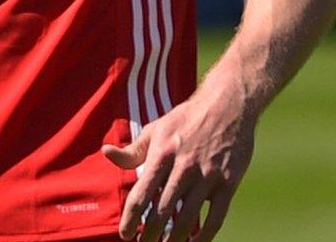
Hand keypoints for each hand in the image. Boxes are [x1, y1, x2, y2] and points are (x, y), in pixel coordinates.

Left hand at [101, 90, 256, 241]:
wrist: (226, 106)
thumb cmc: (185, 120)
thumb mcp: (154, 130)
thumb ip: (132, 149)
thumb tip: (106, 153)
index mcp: (161, 155)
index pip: (141, 194)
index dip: (131, 219)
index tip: (125, 235)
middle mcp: (183, 167)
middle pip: (163, 211)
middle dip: (151, 234)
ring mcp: (207, 176)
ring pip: (189, 218)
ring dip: (176, 238)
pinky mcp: (229, 182)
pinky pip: (216, 216)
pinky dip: (205, 234)